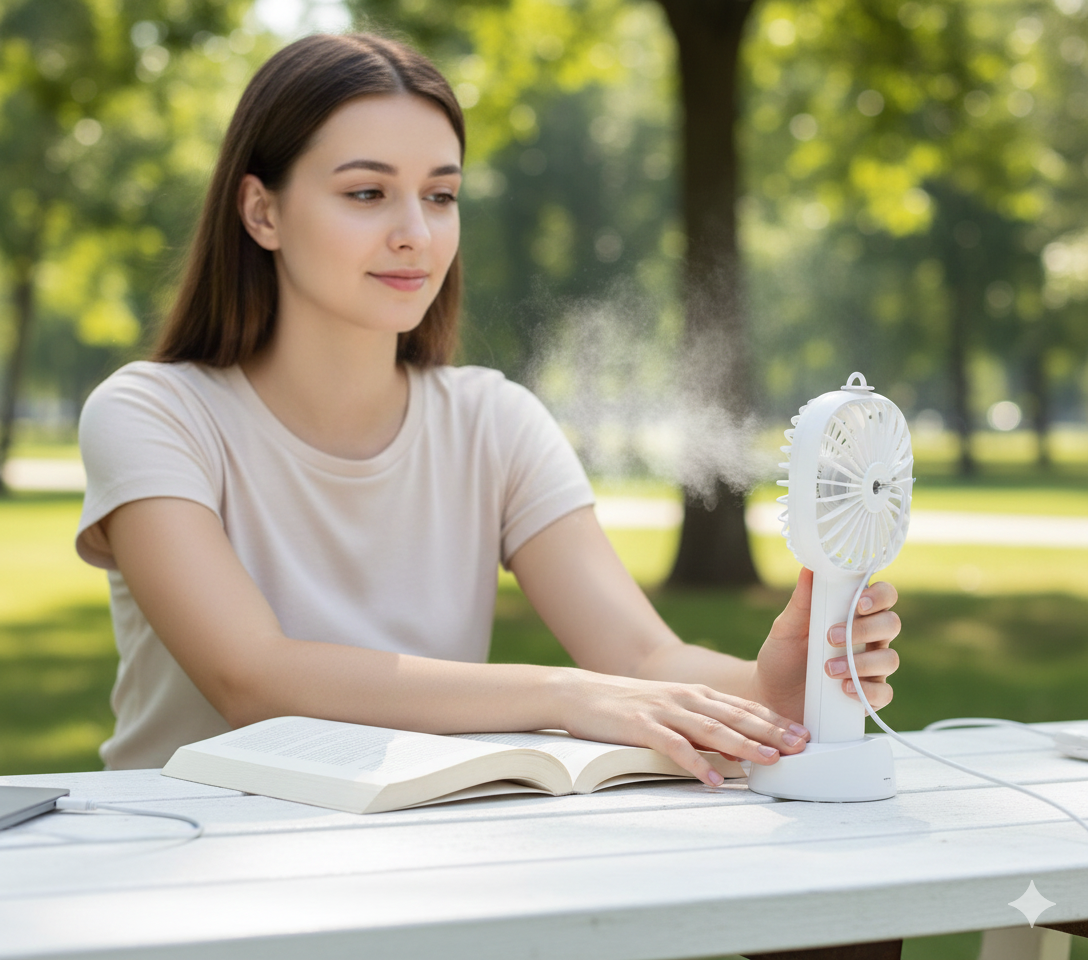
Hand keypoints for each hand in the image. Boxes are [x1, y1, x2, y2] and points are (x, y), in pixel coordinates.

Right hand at [554, 669, 810, 786]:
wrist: (580, 692)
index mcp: (694, 693)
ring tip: (770, 760)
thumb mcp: (669, 706)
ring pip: (711, 728)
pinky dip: (696, 763)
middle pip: (735, 716)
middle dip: (771, 731)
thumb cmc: (627, 705)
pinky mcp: (641, 726)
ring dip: (743, 745)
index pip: (742, 706)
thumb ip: (699, 720)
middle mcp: (684, 698)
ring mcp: (664, 711)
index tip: (804, 734)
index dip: (774, 720)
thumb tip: (734, 743)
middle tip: (801, 747)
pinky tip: (714, 779)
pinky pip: (674, 747)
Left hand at [750, 568, 900, 723]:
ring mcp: (870, 669)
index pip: (882, 596)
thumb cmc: (782, 658)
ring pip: (890, 659)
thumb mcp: (785, 629)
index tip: (859, 602)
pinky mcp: (867, 697)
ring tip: (828, 669)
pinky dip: (866, 690)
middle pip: (891, 624)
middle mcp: (867, 640)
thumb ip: (800, 602)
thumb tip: (808, 568)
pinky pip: (884, 693)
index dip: (879, 595)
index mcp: (852, 616)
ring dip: (861, 662)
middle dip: (866, 629)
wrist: (771, 697)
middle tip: (831, 637)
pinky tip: (844, 689)